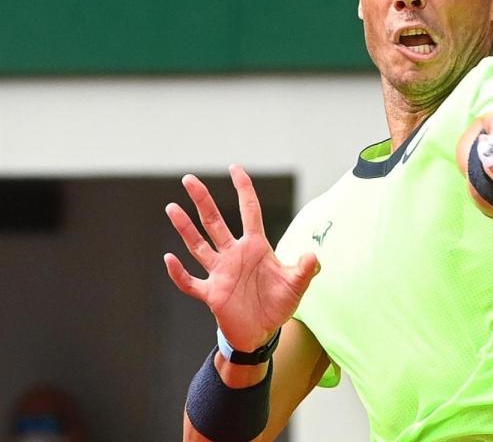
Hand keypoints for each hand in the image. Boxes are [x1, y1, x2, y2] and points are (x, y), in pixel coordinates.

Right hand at [163, 165, 318, 351]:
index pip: (249, 211)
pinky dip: (179, 273)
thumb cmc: (278, 304)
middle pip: (215, 222)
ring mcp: (220, 273)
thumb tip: (314, 256)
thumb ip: (305, 270)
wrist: (262, 332)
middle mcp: (234, 255)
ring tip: (172, 208)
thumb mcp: (296, 285)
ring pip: (198, 246)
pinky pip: (190, 281)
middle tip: (189, 179)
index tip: (234, 168)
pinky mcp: (211, 293)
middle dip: (203, 201)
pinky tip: (169, 258)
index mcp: (255, 247)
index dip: (243, 189)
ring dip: (185, 228)